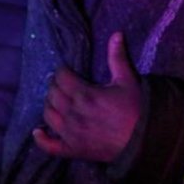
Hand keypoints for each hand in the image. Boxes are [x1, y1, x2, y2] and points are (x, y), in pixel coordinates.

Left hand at [33, 32, 141, 162]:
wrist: (145, 142)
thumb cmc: (137, 110)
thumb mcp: (128, 81)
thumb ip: (117, 58)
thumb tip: (116, 34)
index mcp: (84, 94)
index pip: (61, 77)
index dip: (63, 72)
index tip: (67, 71)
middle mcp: (72, 113)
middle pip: (52, 94)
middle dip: (56, 86)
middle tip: (63, 85)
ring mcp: (70, 133)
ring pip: (48, 114)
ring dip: (50, 105)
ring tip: (57, 102)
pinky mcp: (72, 150)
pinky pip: (50, 146)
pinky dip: (41, 139)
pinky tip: (38, 131)